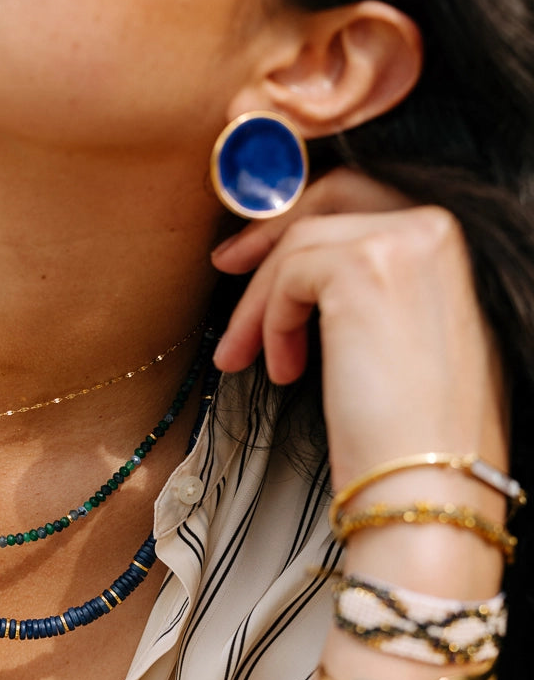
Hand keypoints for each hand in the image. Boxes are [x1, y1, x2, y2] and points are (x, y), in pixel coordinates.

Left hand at [210, 170, 508, 493]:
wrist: (430, 483)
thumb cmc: (415, 435)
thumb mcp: (402, 340)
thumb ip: (373, 293)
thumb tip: (303, 277)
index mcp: (453, 243)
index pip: (367, 199)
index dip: (305, 217)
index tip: (257, 252)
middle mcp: (438, 228)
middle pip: (331, 196)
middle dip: (270, 230)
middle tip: (227, 268)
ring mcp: (405, 241)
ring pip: (299, 241)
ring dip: (259, 301)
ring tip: (245, 358)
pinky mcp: (364, 267)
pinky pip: (288, 274)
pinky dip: (269, 321)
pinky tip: (281, 371)